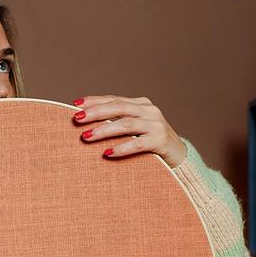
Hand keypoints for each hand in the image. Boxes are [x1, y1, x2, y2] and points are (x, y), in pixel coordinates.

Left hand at [71, 95, 185, 166]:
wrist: (179, 157)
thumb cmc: (150, 142)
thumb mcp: (135, 128)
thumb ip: (117, 121)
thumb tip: (85, 122)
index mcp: (141, 104)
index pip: (114, 99)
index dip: (94, 101)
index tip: (75, 105)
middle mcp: (149, 110)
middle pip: (119, 107)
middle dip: (96, 112)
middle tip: (77, 119)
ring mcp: (157, 124)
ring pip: (126, 124)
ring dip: (104, 130)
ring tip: (86, 137)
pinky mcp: (161, 140)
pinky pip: (138, 143)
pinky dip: (122, 148)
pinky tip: (107, 153)